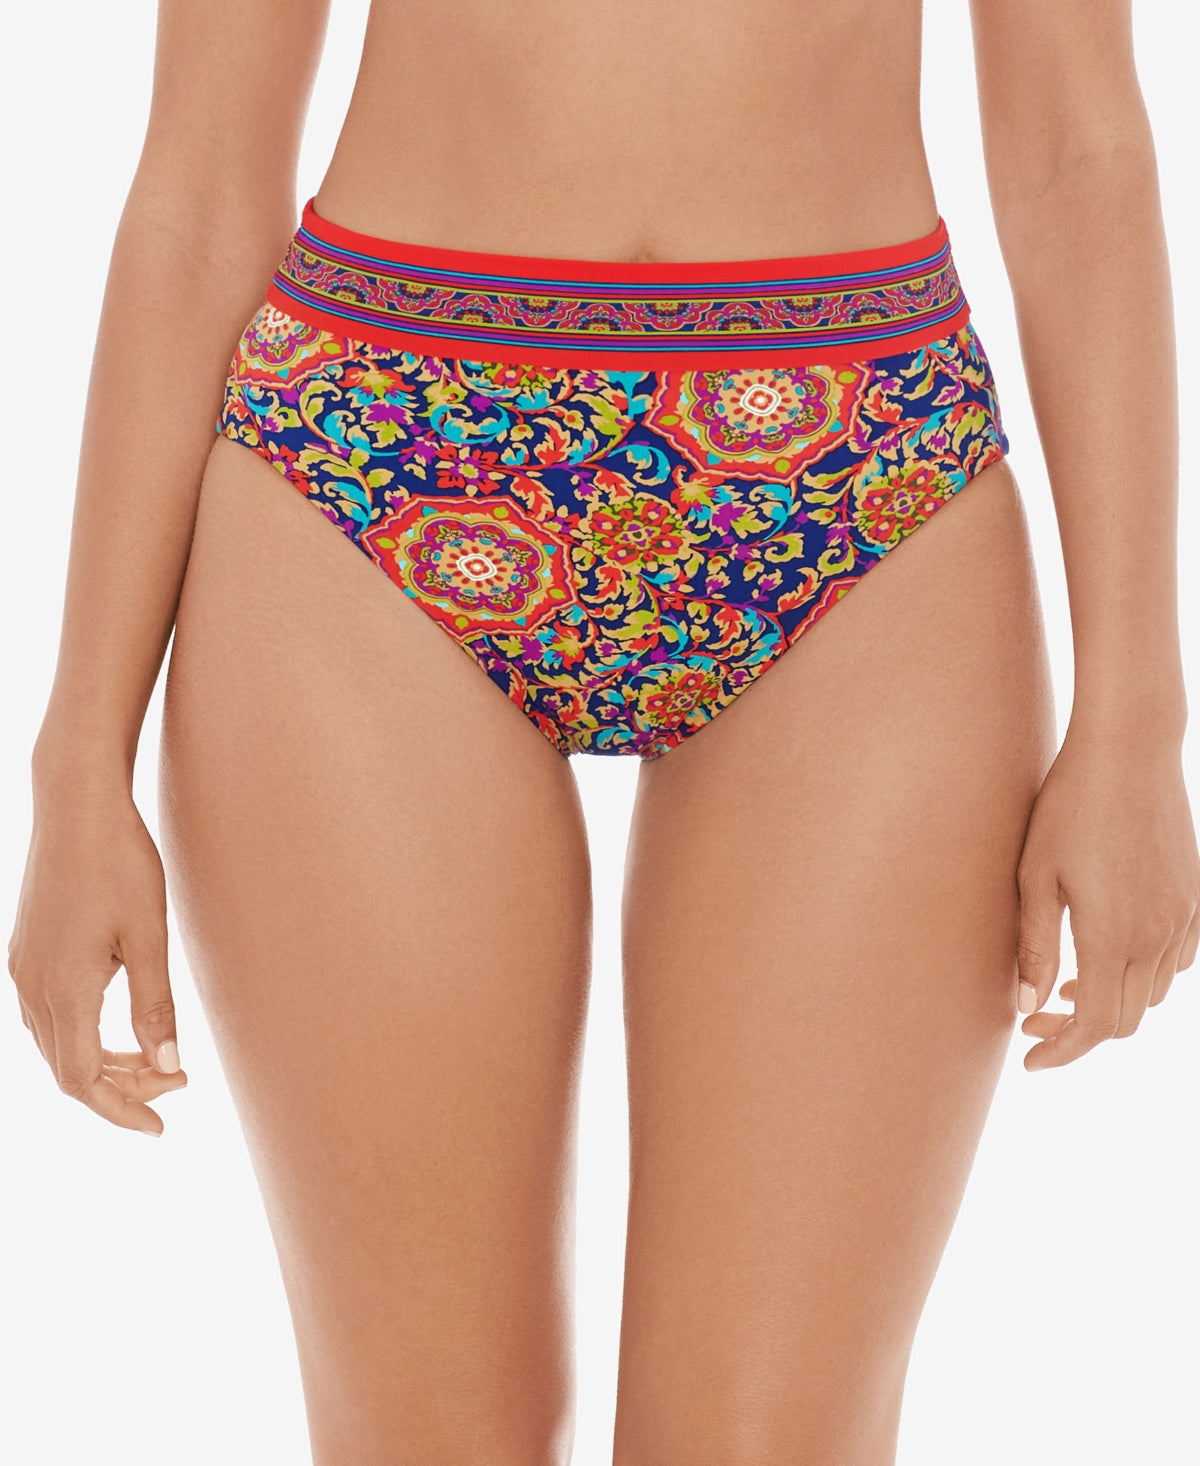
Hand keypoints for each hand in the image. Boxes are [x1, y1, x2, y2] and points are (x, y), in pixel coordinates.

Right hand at [8, 783, 186, 1133]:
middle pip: (68, 1070)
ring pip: (56, 1045)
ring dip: (102, 1064)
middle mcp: (31, 986)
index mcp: (63, 989)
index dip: (122, 1109)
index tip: (163, 1122)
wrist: (75, 806)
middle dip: (120, 1089)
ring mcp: (22, 969)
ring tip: (154, 1062)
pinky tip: (118, 1026)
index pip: (84, 1081)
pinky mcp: (26, 952)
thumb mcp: (149, 935)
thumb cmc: (119, 863)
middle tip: (175, 1084)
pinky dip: (84, 1035)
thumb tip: (168, 1064)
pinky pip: (48, 1017)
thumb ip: (156, 1004)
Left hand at [1015, 726, 1199, 1068]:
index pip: (1093, 1024)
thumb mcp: (1035, 875)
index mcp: (1113, 935)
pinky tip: (1108, 955)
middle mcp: (1157, 936)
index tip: (1030, 1059)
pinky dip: (1141, 976)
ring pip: (1151, 994)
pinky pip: (1174, 962)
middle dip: (1077, 1032)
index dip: (1061, 1050)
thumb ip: (1033, 945)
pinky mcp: (1193, 899)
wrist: (1130, 752)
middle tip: (1034, 1018)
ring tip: (1064, 986)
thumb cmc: (1069, 807)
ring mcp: (1182, 918)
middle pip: (1124, 1019)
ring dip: (1110, 1002)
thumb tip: (1026, 1007)